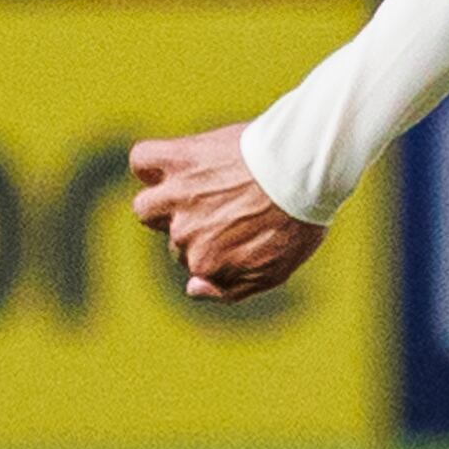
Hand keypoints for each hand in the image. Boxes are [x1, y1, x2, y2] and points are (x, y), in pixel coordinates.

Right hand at [128, 123, 327, 301]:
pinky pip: (143, 160)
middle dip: (195, 223)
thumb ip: (229, 290)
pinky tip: (175, 162)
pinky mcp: (176, 158)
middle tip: (232, 202)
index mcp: (203, 263)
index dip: (214, 244)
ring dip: (164, 201)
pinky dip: (151, 162)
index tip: (240, 226)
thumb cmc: (297, 221)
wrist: (306, 171)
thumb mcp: (274, 271)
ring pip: (146, 207)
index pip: (190, 261)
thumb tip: (191, 288)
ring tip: (199, 187)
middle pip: (173, 234)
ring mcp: (177, 196)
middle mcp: (184, 233)